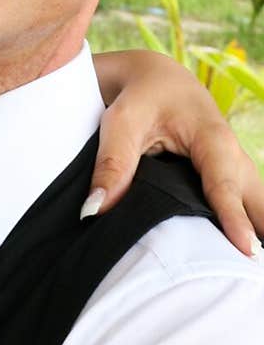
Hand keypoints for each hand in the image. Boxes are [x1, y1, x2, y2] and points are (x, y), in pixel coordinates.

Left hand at [89, 50, 263, 255]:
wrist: (152, 76)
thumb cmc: (139, 96)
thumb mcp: (120, 122)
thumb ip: (112, 164)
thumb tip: (96, 209)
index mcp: (212, 138)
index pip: (224, 184)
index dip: (233, 218)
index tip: (244, 249)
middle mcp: (231, 154)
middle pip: (256, 197)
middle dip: (261, 226)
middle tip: (258, 267)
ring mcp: (232, 166)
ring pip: (255, 200)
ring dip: (259, 226)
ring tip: (255, 268)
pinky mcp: (225, 176)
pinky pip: (244, 201)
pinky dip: (249, 222)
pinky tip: (246, 252)